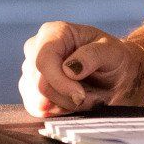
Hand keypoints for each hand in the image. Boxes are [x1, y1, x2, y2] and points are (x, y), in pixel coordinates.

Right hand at [19, 21, 143, 117]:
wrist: (113, 73)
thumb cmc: (113, 57)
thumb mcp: (111, 52)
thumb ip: (92, 56)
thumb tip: (68, 69)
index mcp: (53, 32)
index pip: (43, 61)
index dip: (59, 82)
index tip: (80, 96)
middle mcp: (35, 48)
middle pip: (40, 84)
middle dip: (68, 97)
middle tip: (92, 96)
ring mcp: (30, 70)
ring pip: (38, 101)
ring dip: (66, 105)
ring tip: (87, 97)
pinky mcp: (30, 90)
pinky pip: (37, 109)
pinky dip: (60, 111)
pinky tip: (75, 102)